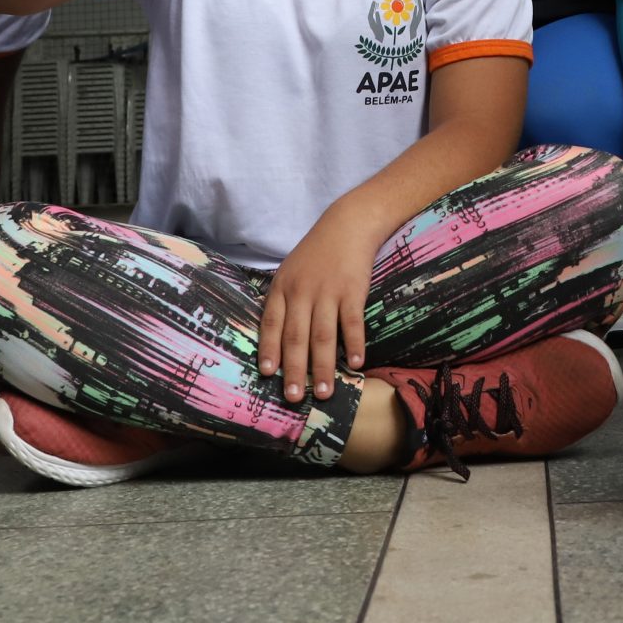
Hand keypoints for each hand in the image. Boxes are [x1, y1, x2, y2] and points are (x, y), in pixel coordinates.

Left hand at [257, 210, 382, 403]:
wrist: (348, 224)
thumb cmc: (316, 253)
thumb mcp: (290, 272)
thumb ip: (282, 302)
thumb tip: (275, 341)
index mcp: (282, 288)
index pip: (272, 323)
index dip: (269, 349)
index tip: (268, 374)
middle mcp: (302, 292)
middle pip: (296, 336)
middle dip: (294, 370)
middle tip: (293, 398)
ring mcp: (327, 291)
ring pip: (323, 336)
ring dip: (323, 367)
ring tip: (324, 393)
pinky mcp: (352, 290)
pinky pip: (352, 322)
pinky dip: (353, 344)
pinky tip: (355, 364)